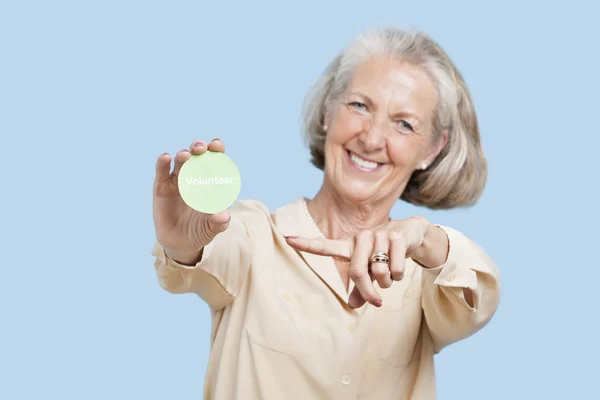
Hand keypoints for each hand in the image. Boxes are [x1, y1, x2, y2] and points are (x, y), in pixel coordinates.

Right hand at [153, 138, 230, 264]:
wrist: (180, 243)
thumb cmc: (200, 231)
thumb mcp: (210, 229)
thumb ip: (218, 222)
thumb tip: (223, 216)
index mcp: (210, 181)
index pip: (214, 161)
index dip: (216, 150)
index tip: (217, 145)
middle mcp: (194, 176)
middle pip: (197, 156)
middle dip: (199, 148)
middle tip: (202, 148)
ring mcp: (177, 180)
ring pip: (180, 162)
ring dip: (183, 155)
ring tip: (186, 155)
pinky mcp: (161, 187)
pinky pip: (161, 172)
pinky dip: (162, 163)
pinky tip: (165, 157)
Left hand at [285, 216, 429, 308]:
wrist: (412, 234)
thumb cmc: (386, 254)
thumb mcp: (371, 271)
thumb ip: (360, 288)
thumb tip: (351, 305)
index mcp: (350, 246)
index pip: (325, 246)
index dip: (306, 244)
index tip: (287, 239)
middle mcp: (361, 238)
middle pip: (357, 273)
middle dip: (368, 292)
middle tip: (375, 301)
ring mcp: (378, 235)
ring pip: (379, 272)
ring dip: (388, 282)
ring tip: (391, 273)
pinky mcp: (396, 237)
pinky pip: (396, 269)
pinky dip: (399, 275)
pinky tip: (401, 263)